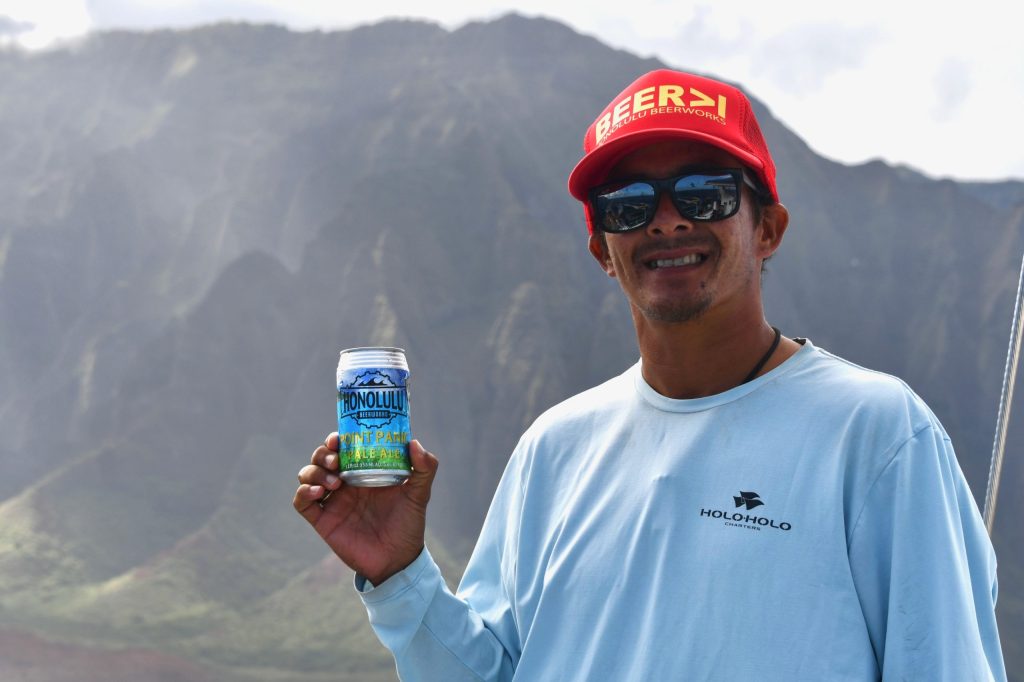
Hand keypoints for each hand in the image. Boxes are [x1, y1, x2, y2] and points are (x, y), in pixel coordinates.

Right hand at [293, 433, 438, 585]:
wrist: (399, 559)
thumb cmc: (408, 524)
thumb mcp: (419, 493)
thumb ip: (425, 468)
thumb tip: (414, 442)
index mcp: (363, 471)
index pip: (342, 447)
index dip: (336, 438)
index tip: (340, 437)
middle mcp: (344, 483)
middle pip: (321, 457)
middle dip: (323, 453)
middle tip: (337, 460)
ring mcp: (332, 501)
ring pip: (307, 475)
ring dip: (315, 471)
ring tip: (335, 481)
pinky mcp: (323, 521)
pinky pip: (301, 503)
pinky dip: (303, 493)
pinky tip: (317, 492)